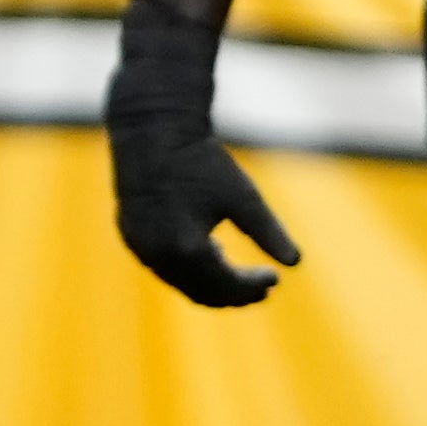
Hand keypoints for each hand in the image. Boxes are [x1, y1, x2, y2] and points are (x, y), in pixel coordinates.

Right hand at [104, 0, 300, 307]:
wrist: (152, 130)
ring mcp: (141, 249)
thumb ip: (268, 232)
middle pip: (204, 294)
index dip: (253, 288)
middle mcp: (159, 256)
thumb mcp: (242, 197)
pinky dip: (190, 271)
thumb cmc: (201, 161)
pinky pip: (165, 268)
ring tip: (241, 276)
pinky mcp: (132, 238)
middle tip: (264, 288)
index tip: (276, 278)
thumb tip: (295, 263)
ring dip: (213, 285)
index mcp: (187, 249)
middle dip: (235, 294)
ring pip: (182, 284)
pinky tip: (213, 256)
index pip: (226, 287)